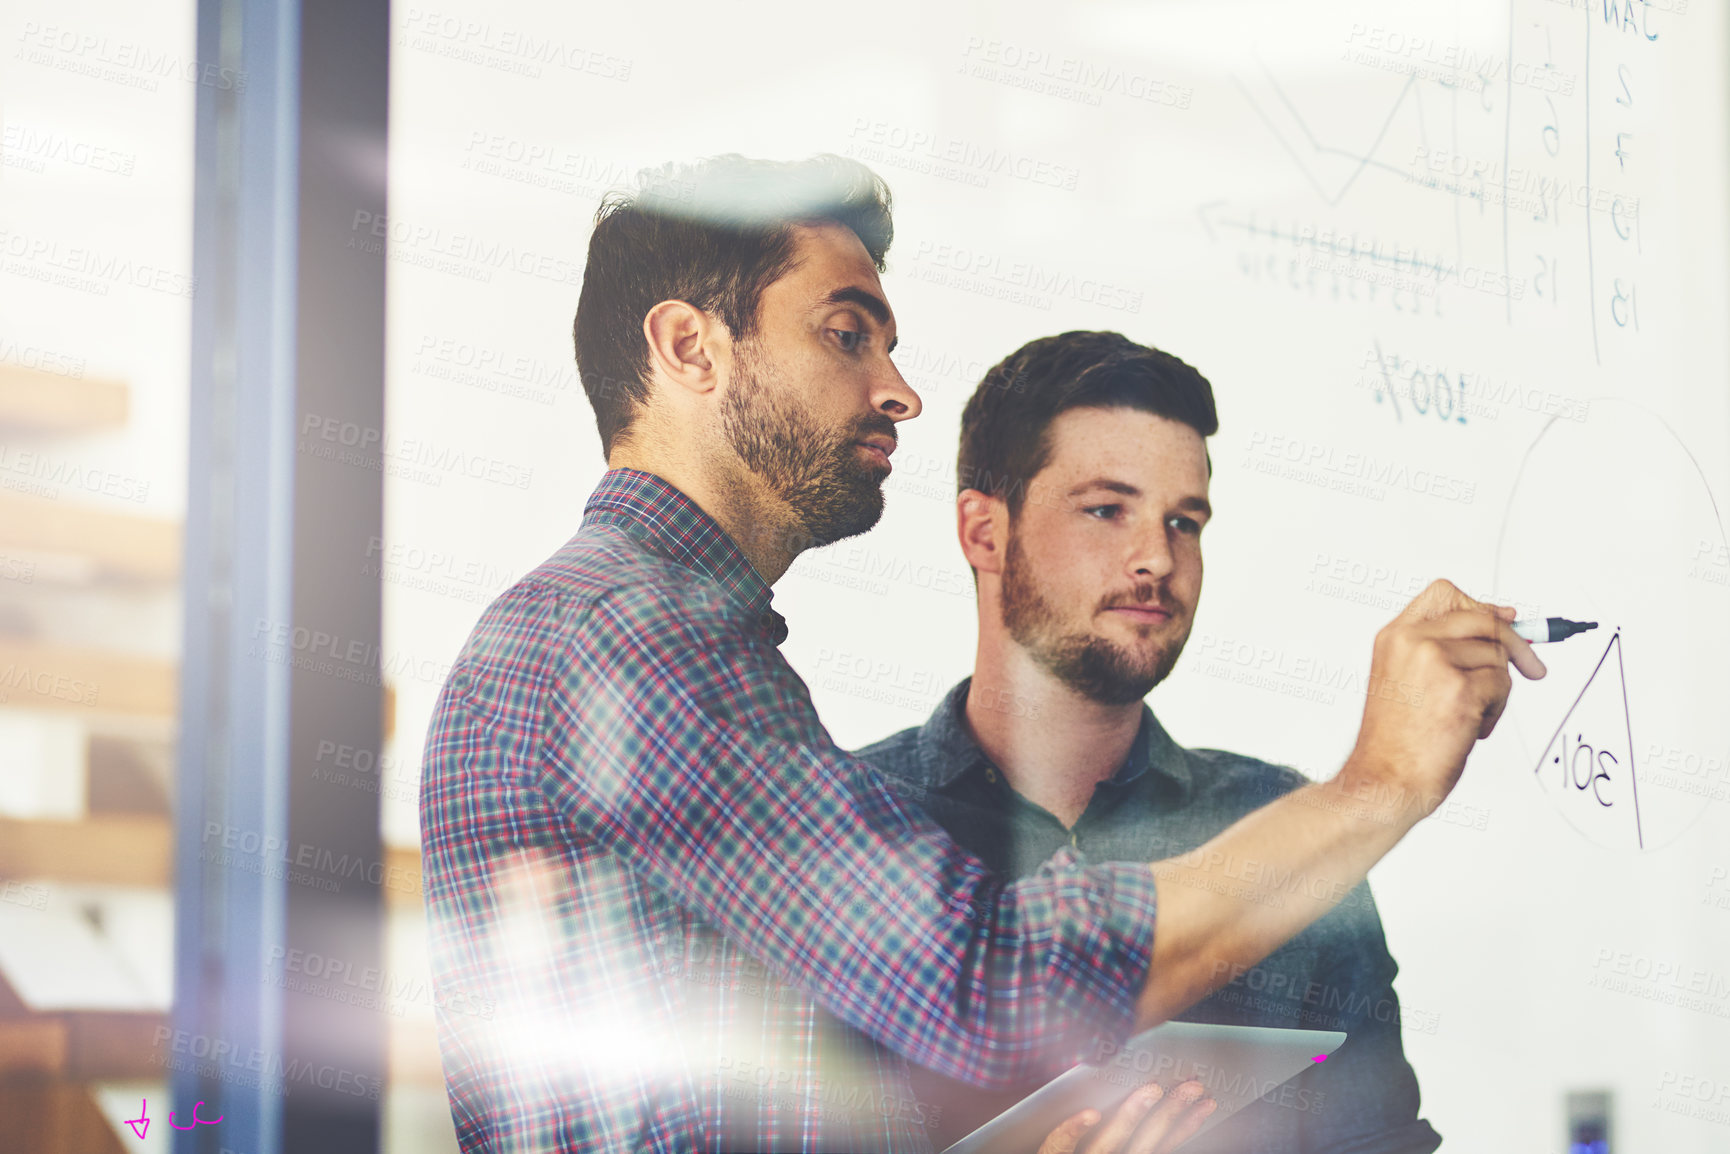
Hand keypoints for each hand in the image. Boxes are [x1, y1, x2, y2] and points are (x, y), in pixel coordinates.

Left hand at [1036, 1080, 1216, 1153]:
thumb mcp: (1108, 1152)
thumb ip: (1125, 1138)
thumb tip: (1152, 1101)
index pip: (1162, 1146)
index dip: (1185, 1125)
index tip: (1207, 1101)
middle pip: (1145, 1142)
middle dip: (1170, 1112)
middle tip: (1191, 1085)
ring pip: (1109, 1142)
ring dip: (1133, 1114)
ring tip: (1152, 1088)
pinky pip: (1058, 1146)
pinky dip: (1073, 1130)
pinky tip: (1089, 1113)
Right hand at [1347, 579, 1545, 809]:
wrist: (1384, 779)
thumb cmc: (1396, 740)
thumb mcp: (1405, 679)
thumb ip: (1441, 649)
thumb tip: (1504, 622)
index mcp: (1395, 636)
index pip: (1445, 593)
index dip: (1481, 605)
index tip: (1507, 619)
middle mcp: (1411, 641)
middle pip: (1483, 618)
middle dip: (1515, 643)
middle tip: (1533, 667)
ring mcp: (1434, 661)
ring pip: (1497, 656)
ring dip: (1497, 688)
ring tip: (1471, 716)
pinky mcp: (1459, 688)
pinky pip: (1502, 685)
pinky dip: (1496, 710)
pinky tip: (1472, 729)